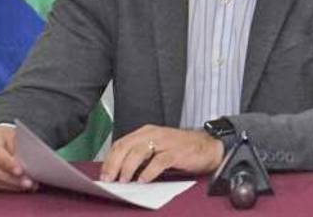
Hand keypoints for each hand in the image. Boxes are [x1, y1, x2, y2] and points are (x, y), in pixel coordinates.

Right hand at [0, 125, 36, 191]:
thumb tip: (31, 164)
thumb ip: (22, 149)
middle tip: (27, 183)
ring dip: (8, 185)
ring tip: (26, 186)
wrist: (3, 139)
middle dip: (10, 178)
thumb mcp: (20, 137)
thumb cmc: (13, 137)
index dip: (7, 163)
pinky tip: (15, 187)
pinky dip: (2, 187)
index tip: (20, 172)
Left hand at [100, 125, 223, 182]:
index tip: (104, 174)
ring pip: (139, 152)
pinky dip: (149, 172)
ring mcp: (166, 142)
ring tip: (124, 181)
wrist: (208, 146)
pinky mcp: (177, 152)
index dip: (109, 159)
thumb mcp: (157, 148)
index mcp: (146, 132)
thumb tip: (119, 171)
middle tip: (109, 180)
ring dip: (128, 168)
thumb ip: (140, 156)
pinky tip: (143, 180)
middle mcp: (154, 134)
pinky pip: (159, 161)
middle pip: (126, 147)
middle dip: (114, 165)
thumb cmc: (181, 149)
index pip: (121, 143)